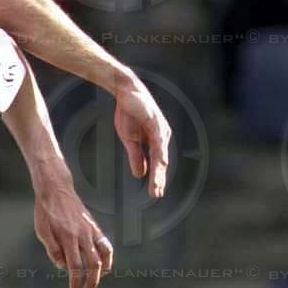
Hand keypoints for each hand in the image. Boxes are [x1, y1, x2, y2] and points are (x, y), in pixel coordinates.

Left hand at [33, 179, 112, 287]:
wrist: (56, 190)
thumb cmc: (46, 211)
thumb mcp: (42, 231)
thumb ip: (53, 250)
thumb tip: (62, 266)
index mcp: (68, 238)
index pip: (75, 266)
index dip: (76, 281)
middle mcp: (82, 235)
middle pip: (93, 264)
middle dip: (91, 281)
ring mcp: (90, 230)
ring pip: (103, 254)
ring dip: (102, 271)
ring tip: (98, 280)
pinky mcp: (94, 226)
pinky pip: (105, 244)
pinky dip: (108, 257)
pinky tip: (105, 265)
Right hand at [113, 75, 170, 198]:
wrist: (125, 93)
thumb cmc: (129, 114)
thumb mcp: (130, 139)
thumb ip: (136, 156)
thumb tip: (140, 174)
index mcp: (156, 142)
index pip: (157, 164)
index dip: (155, 178)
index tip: (154, 193)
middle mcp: (162, 137)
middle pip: (161, 162)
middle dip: (158, 179)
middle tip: (156, 194)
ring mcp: (161, 130)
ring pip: (161, 154)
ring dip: (159, 171)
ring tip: (157, 185)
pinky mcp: (157, 123)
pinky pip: (159, 141)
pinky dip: (159, 153)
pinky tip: (160, 163)